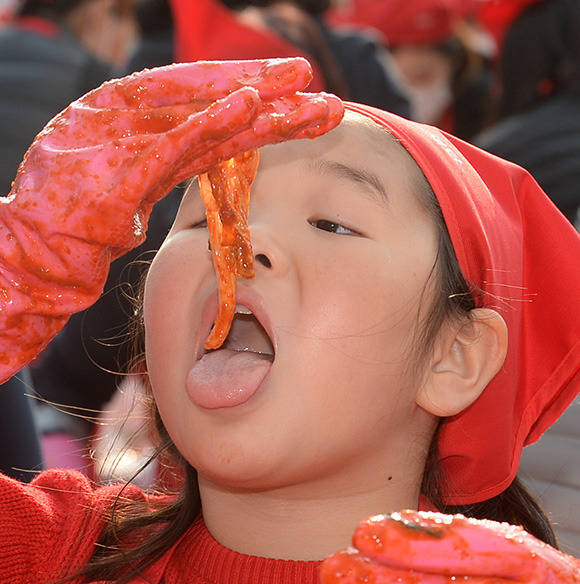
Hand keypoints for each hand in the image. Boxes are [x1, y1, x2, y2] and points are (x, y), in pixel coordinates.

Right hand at [0, 58, 342, 380]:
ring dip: (257, 101)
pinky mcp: (125, 171)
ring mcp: (131, 141)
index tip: (299, 99)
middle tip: (313, 82)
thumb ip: (159, 168)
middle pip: (212, 101)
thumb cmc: (75, 220)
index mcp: (141, 124)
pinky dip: (212, 123)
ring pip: (204, 115)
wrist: (36, 249)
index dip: (253, 98)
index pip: (207, 106)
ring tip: (303, 88)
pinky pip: (176, 144)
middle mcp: (137, 120)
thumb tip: (197, 161)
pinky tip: (250, 105)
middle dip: (267, 90)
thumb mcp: (126, 189)